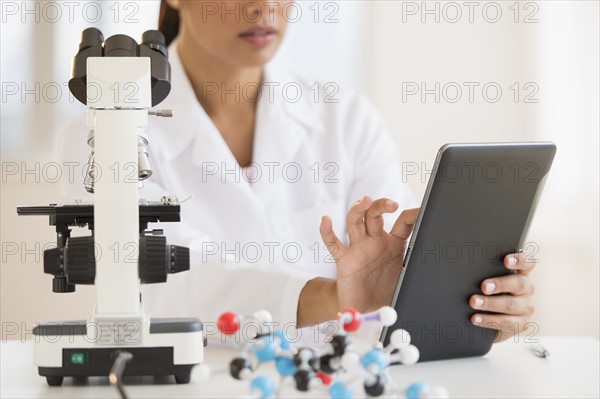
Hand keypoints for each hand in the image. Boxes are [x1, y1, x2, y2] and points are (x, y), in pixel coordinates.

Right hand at [320, 197, 418, 312]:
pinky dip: (327, 232)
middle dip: (382, 206)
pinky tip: (326, 220)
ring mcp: (358, 249)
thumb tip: (438, 285)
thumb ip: (415, 275)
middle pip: (375, 215)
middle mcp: (375, 242)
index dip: (412, 215)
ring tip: (365, 201)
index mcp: (394, 245)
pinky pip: (333, 244)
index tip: (420, 211)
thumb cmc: (387, 293)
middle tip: (392, 204)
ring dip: (359, 209)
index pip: (403, 223)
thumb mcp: (406, 281)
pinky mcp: (344, 260)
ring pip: (356, 221)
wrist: (367, 310)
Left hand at [469, 252, 535, 341]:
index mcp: (521, 273)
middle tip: (483, 286)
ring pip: (511, 304)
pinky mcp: (521, 324)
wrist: (492, 316)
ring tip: (473, 302)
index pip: (527, 263)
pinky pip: (506, 322)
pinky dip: (489, 320)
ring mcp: (525, 307)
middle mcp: (526, 289)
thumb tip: (464, 265)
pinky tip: (475, 318)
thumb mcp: (489, 278)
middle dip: (500, 284)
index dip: (519, 260)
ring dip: (491, 303)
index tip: (506, 260)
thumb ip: (484, 271)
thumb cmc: (489, 290)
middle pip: (519, 284)